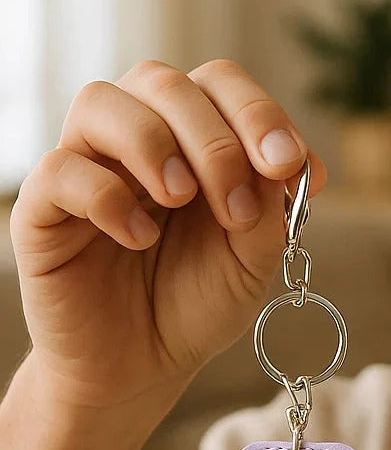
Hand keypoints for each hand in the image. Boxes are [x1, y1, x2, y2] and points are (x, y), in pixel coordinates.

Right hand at [9, 58, 327, 410]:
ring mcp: (87, 169)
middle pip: (164, 82)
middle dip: (214, 139)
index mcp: (194, 143)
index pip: (219, 84)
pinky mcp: (43, 210)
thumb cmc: (197, 305)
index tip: (287, 164)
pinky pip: (60, 169)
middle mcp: (137, 141)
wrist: (144, 367)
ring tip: (182, 200)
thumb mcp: (253, 263)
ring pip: (101, 101)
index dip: (257, 112)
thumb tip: (286, 162)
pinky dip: (105, 195)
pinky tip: (139, 239)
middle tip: (236, 205)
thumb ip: (269, 212)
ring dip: (154, 143)